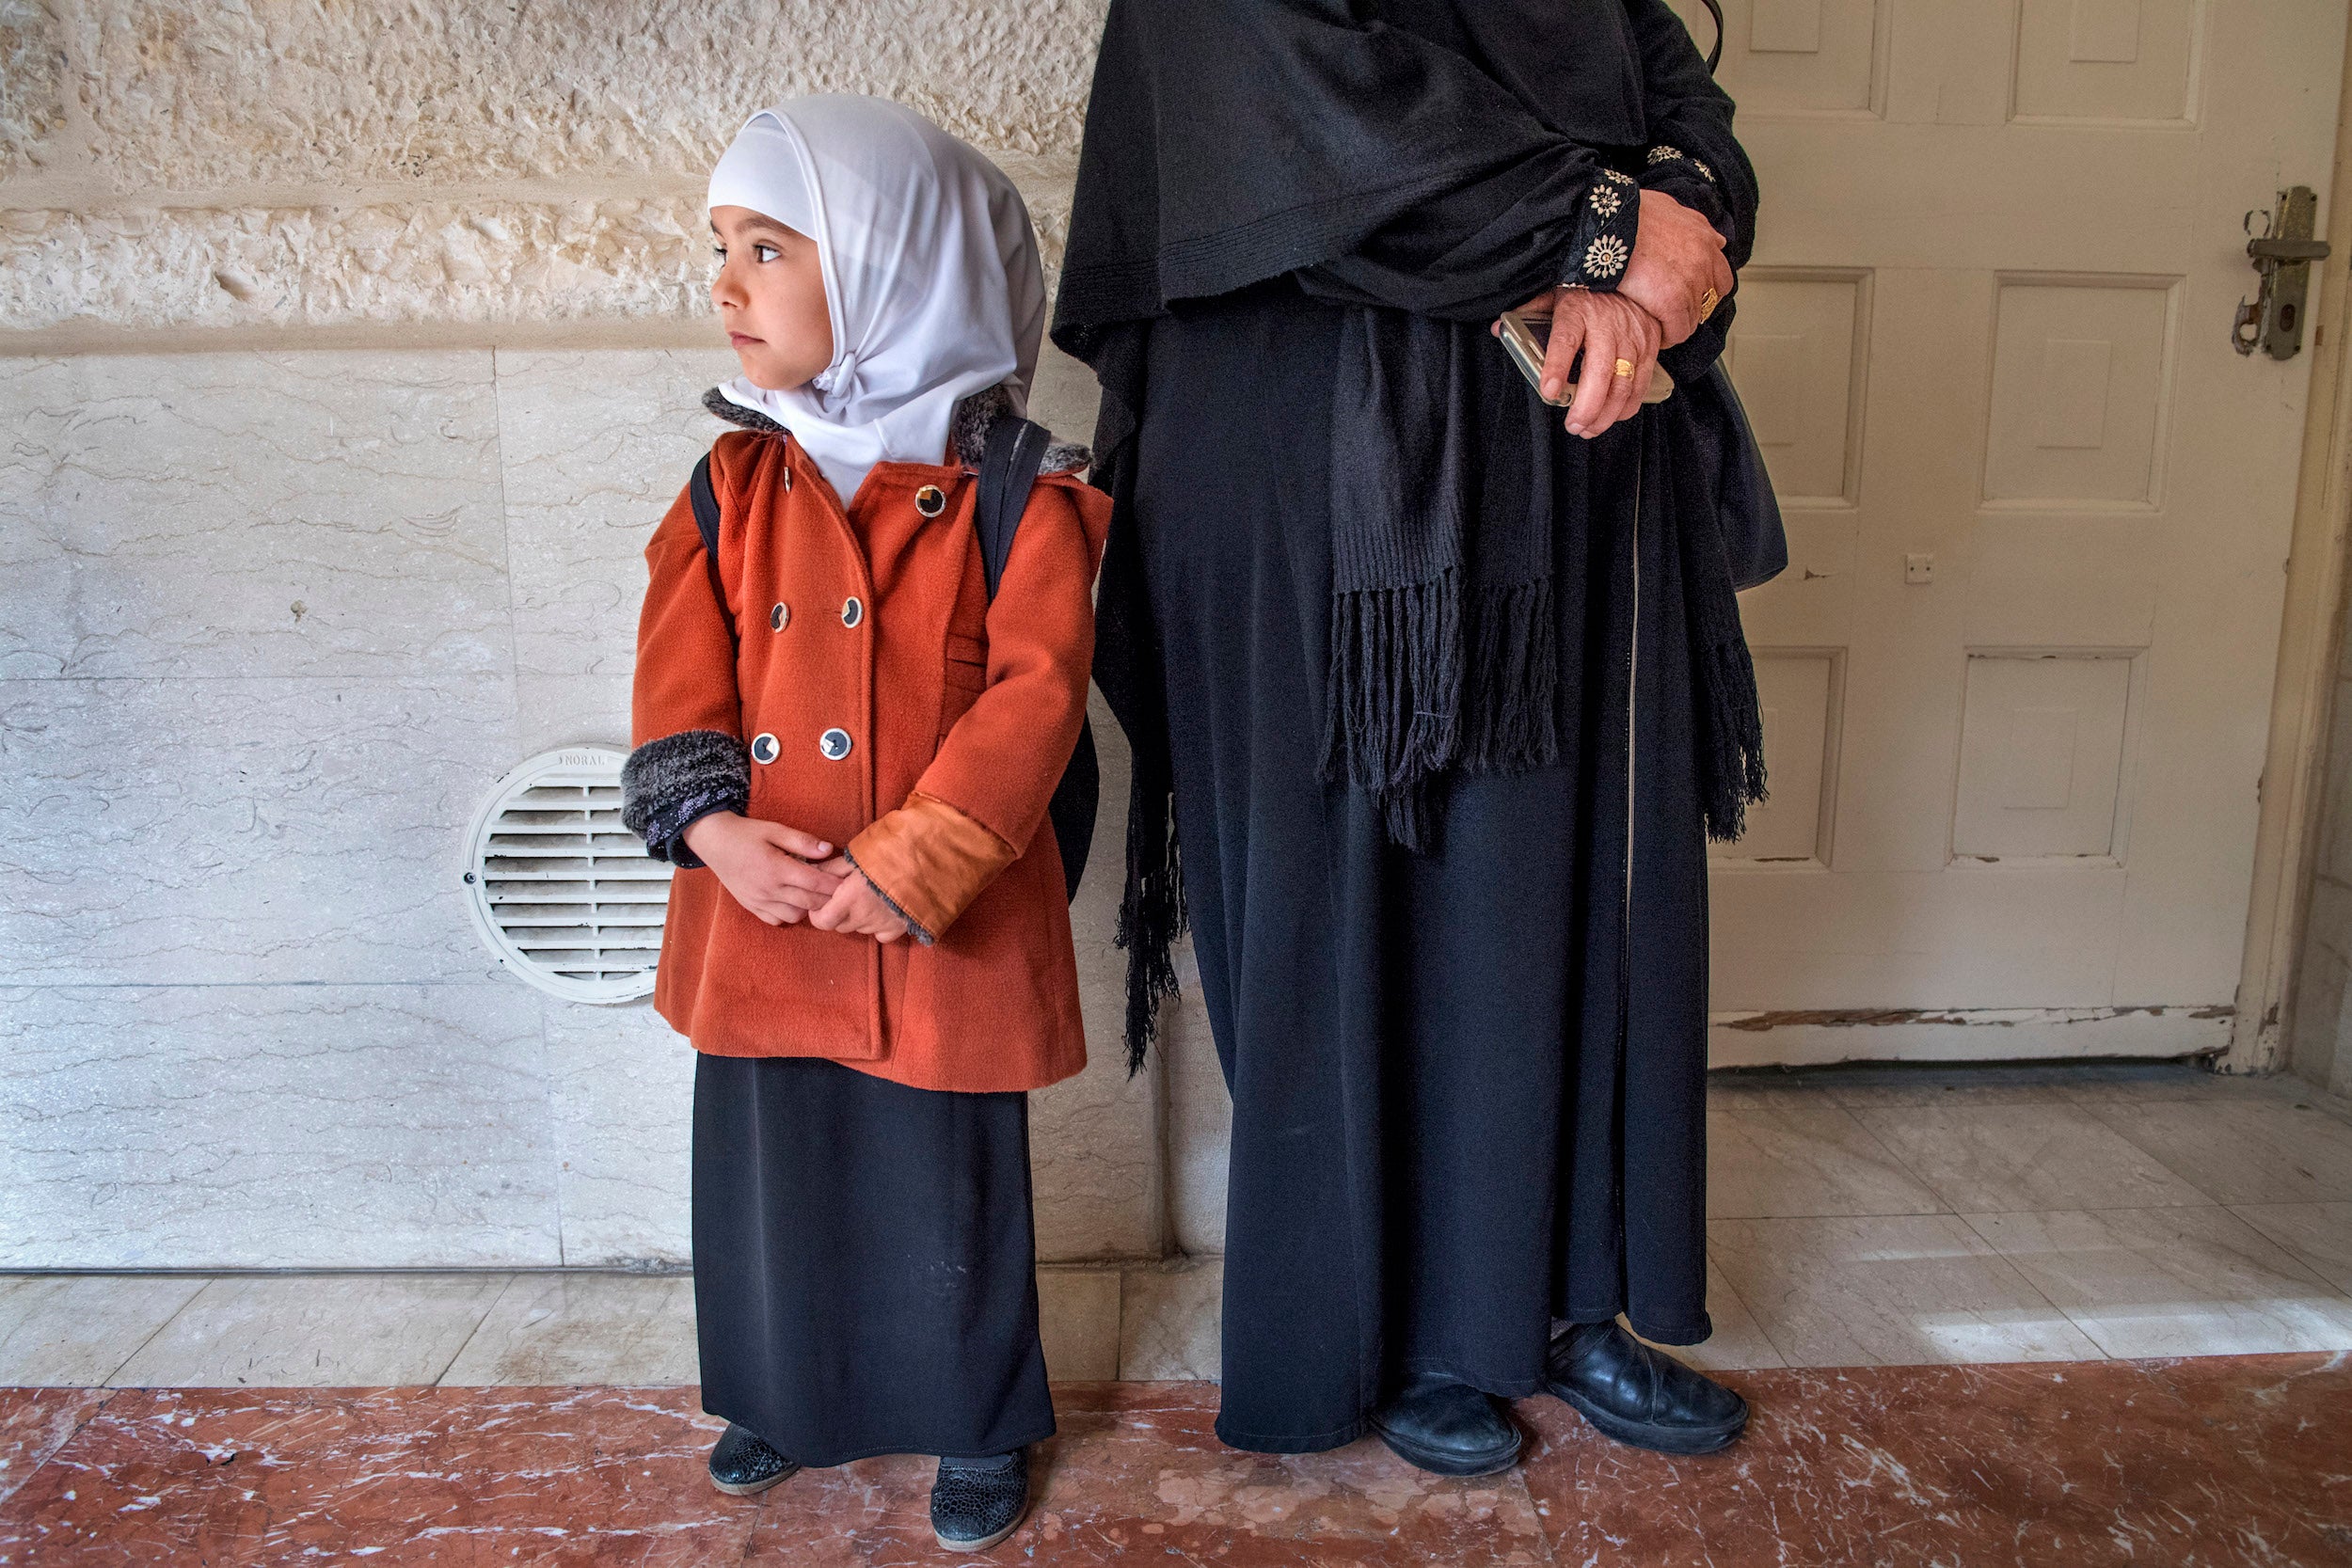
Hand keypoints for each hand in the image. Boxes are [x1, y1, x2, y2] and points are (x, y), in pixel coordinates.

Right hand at [679, 812, 843, 926]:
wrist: (714, 843)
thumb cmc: (746, 833)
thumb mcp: (774, 829)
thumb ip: (802, 840)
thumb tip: (828, 850)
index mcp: (776, 868)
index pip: (814, 882)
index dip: (834, 885)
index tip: (847, 883)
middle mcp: (768, 888)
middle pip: (809, 902)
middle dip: (828, 899)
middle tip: (840, 893)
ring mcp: (758, 901)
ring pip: (794, 916)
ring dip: (809, 908)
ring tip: (815, 894)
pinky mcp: (751, 907)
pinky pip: (777, 920)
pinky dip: (790, 914)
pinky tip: (794, 900)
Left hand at [807, 856, 912, 941]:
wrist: (930, 859)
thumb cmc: (892, 851)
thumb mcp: (858, 854)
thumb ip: (832, 868)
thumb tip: (813, 872)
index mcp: (849, 898)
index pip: (821, 921)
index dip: (818, 912)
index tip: (824, 899)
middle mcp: (864, 916)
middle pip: (839, 925)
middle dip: (837, 912)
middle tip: (846, 894)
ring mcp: (883, 925)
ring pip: (859, 928)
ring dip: (858, 917)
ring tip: (868, 896)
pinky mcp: (900, 929)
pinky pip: (880, 935)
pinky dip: (878, 926)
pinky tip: (883, 909)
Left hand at [1502, 285, 1662, 438]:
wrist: (1627, 275)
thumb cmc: (1584, 294)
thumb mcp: (1554, 295)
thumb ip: (1529, 314)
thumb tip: (1498, 330)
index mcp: (1577, 311)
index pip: (1565, 340)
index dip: (1557, 366)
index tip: (1549, 391)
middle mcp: (1608, 324)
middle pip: (1600, 370)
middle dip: (1587, 405)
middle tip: (1573, 425)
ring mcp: (1632, 337)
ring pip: (1623, 383)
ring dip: (1606, 413)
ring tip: (1587, 429)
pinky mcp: (1649, 347)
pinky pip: (1640, 384)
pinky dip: (1626, 407)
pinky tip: (1610, 417)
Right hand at [1618, 187, 1732, 347]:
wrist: (1609, 224)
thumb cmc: (1629, 214)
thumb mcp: (1667, 207)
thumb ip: (1690, 222)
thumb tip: (1705, 232)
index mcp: (1703, 237)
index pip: (1721, 274)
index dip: (1705, 289)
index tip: (1690, 295)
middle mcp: (1703, 259)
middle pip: (1710, 299)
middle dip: (1694, 307)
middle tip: (1675, 312)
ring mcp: (1691, 281)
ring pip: (1694, 318)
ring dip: (1678, 323)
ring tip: (1661, 324)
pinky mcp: (1673, 301)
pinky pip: (1678, 331)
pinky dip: (1669, 336)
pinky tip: (1657, 334)